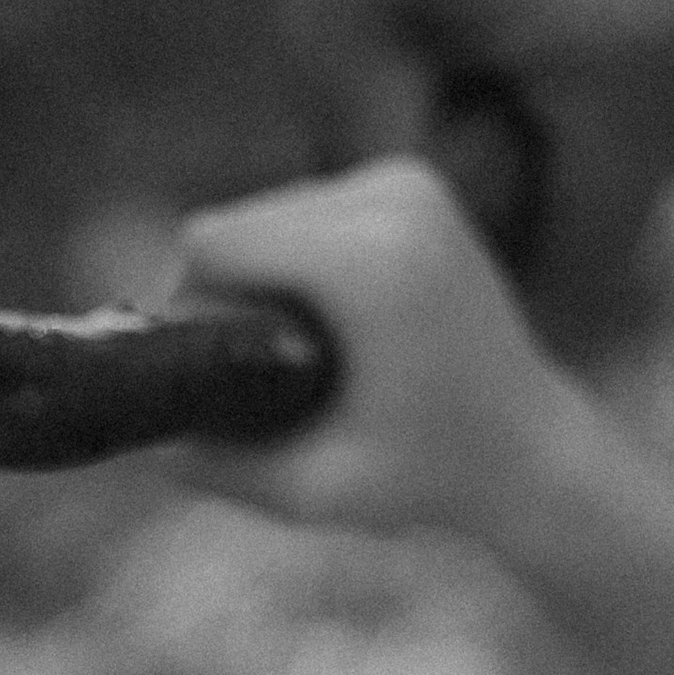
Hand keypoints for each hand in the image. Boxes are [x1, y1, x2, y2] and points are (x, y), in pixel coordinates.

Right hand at [174, 159, 591, 559]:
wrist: (533, 449)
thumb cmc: (427, 479)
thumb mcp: (312, 490)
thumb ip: (217, 466)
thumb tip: (140, 441)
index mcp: (370, 261)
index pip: (214, 241)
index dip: (187, 303)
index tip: (208, 366)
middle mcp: (394, 201)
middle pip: (237, 220)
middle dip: (225, 289)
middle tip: (256, 370)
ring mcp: (409, 183)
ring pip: (268, 209)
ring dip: (262, 273)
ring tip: (300, 351)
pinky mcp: (414, 183)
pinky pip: (308, 205)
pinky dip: (298, 254)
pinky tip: (328, 318)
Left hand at [265, 0, 673, 333]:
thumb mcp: (337, 50)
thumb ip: (381, 192)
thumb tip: (401, 315)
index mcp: (634, 66)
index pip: (592, 250)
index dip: (509, 270)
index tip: (442, 240)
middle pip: (642, 178)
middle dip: (551, 166)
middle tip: (454, 74)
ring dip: (602, 92)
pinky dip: (648, 11)